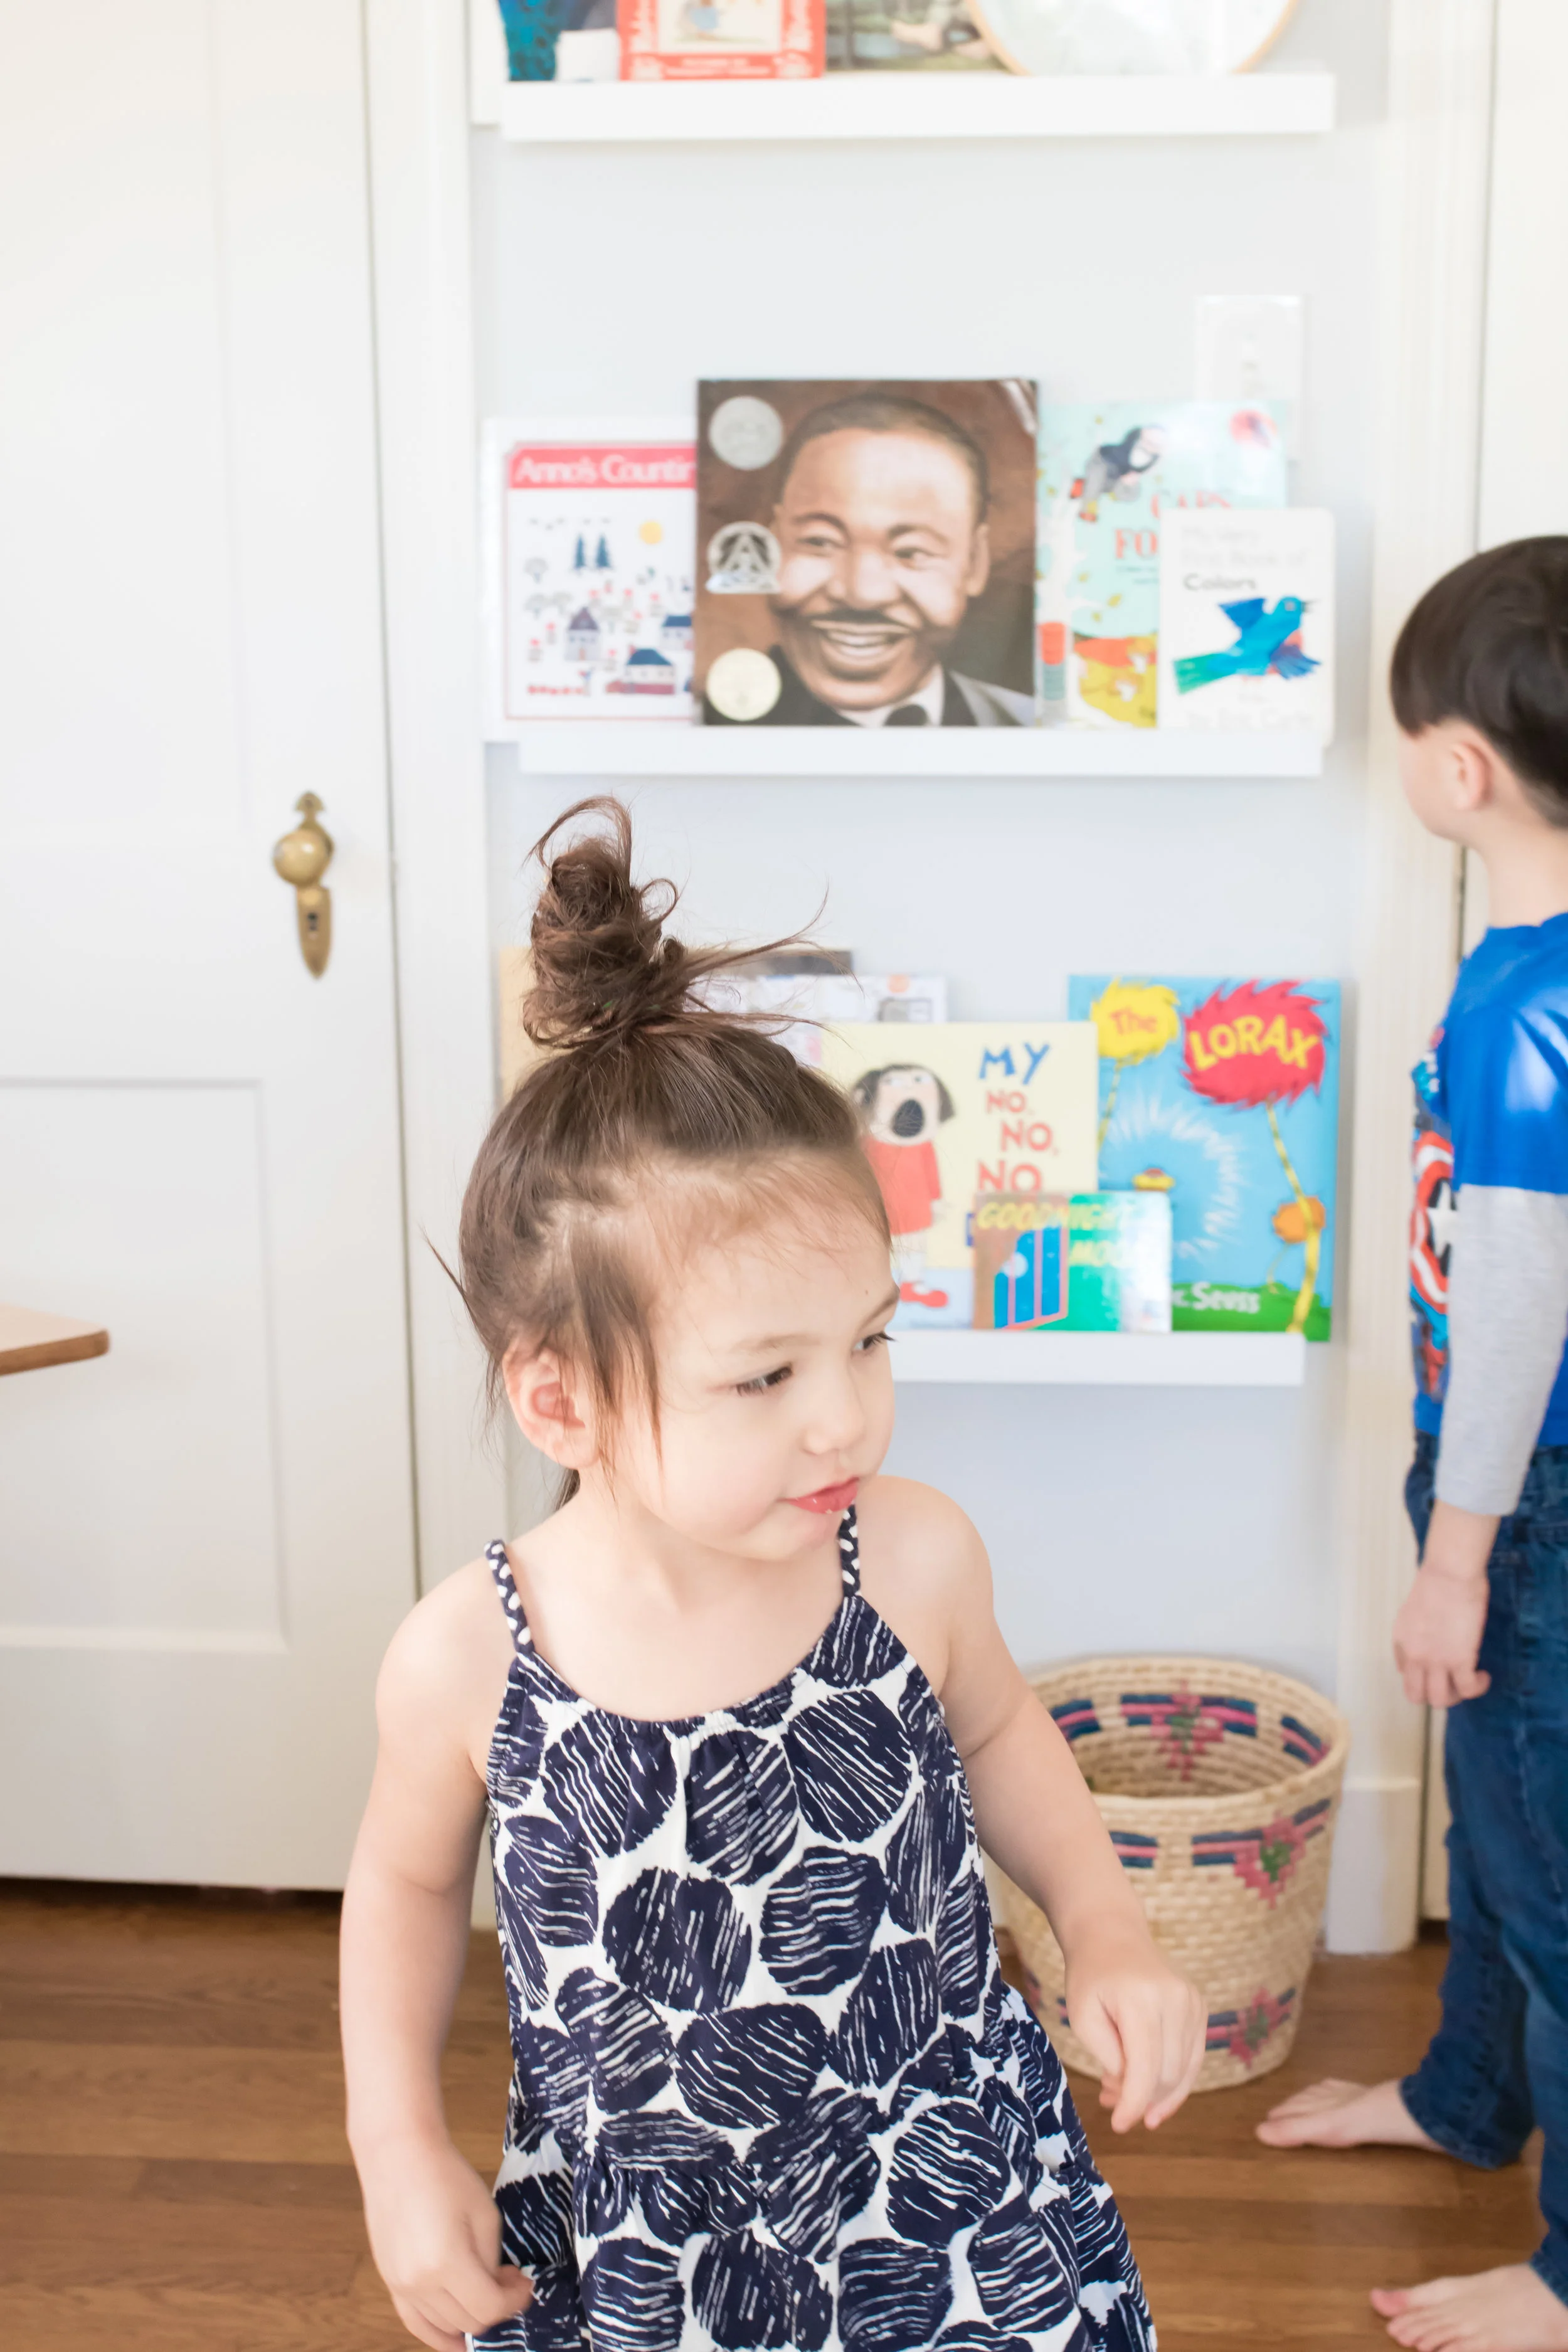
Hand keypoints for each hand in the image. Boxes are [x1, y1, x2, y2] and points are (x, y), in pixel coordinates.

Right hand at [358, 2134, 532, 2351]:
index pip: (489, 2308)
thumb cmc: (446, 2176)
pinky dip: (437, 2335)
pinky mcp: (390, 2281)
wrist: (399, 2156)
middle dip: (497, 2307)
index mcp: (447, 2263)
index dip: (515, 2301)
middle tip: (510, 2281)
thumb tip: (497, 2287)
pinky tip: (456, 2340)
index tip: (526, 2284)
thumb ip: (491, 2260)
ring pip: (445, 2325)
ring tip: (485, 2289)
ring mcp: (400, 2286)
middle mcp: (420, 2283)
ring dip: (471, 2317)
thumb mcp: (485, 2215)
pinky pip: (415, 2323)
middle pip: (468, 2321)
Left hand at [1063, 1924, 1204, 2132]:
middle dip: (1141, 2098)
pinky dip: (1174, 2080)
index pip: (1145, 2067)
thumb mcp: (1082, 2016)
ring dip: (1156, 2093)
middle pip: (1167, 2074)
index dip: (1133, 2103)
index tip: (1119, 2126)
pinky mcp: (1200, 2007)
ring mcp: (1192, 2002)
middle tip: (1110, 2099)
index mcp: (1141, 1999)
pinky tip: (1151, 2091)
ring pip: (1183, 2071)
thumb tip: (1133, 2091)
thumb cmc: (1091, 1976)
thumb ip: (1108, 2055)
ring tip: (1123, 2091)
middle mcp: (1175, 1999)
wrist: (1112, 1935)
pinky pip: (1193, 2058)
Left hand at [1392, 1501, 1494, 1707]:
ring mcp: (1435, 1660)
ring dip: (1456, 1696)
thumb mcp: (1413, 1609)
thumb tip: (1429, 1641)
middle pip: (1416, 1695)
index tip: (1438, 1667)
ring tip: (1469, 1680)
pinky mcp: (1459, 1660)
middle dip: (1434, 1694)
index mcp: (1401, 1641)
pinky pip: (1467, 1689)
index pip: (1404, 1673)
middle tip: (1453, 1683)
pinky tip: (1483, 1676)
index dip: (1423, 1675)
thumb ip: (1417, 1630)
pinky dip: (1477, 1687)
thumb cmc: (1436, 1582)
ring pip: (1439, 1700)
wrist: (1449, 1573)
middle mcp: (1413, 1655)